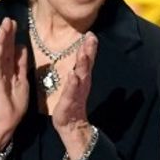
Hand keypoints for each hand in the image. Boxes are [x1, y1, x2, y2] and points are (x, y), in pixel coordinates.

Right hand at [0, 17, 28, 148]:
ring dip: (0, 39)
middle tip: (8, 19)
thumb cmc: (15, 102)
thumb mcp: (22, 78)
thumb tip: (22, 47)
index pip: (9, 49)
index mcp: (8, 68)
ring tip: (4, 26)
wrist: (8, 120)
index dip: (11, 36)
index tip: (15, 22)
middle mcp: (0, 69)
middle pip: (2, 48)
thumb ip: (21, 64)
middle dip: (5, 33)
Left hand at [52, 33, 97, 159]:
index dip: (89, 47)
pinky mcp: (69, 102)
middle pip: (86, 64)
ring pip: (81, 76)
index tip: (90, 34)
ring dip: (83, 65)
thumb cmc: (72, 103)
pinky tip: (73, 76)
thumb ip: (80, 70)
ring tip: (84, 54)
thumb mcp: (75, 84)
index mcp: (83, 77)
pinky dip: (72, 84)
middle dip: (88, 51)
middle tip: (90, 38)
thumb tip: (83, 55)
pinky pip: (71, 92)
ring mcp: (77, 92)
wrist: (72, 125)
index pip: (87, 59)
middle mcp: (82, 82)